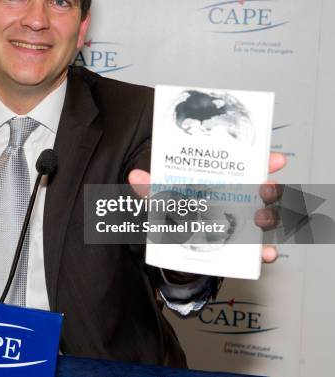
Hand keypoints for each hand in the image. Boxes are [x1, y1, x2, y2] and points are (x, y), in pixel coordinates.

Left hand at [128, 151, 286, 263]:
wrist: (175, 245)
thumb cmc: (175, 212)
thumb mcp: (161, 198)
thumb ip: (151, 188)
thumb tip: (135, 176)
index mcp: (224, 181)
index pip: (250, 166)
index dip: (266, 161)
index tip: (276, 160)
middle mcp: (240, 199)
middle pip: (266, 190)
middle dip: (271, 189)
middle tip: (264, 189)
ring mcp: (244, 223)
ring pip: (270, 217)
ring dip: (270, 217)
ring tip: (260, 219)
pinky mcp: (244, 247)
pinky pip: (262, 249)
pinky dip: (266, 251)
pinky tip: (266, 253)